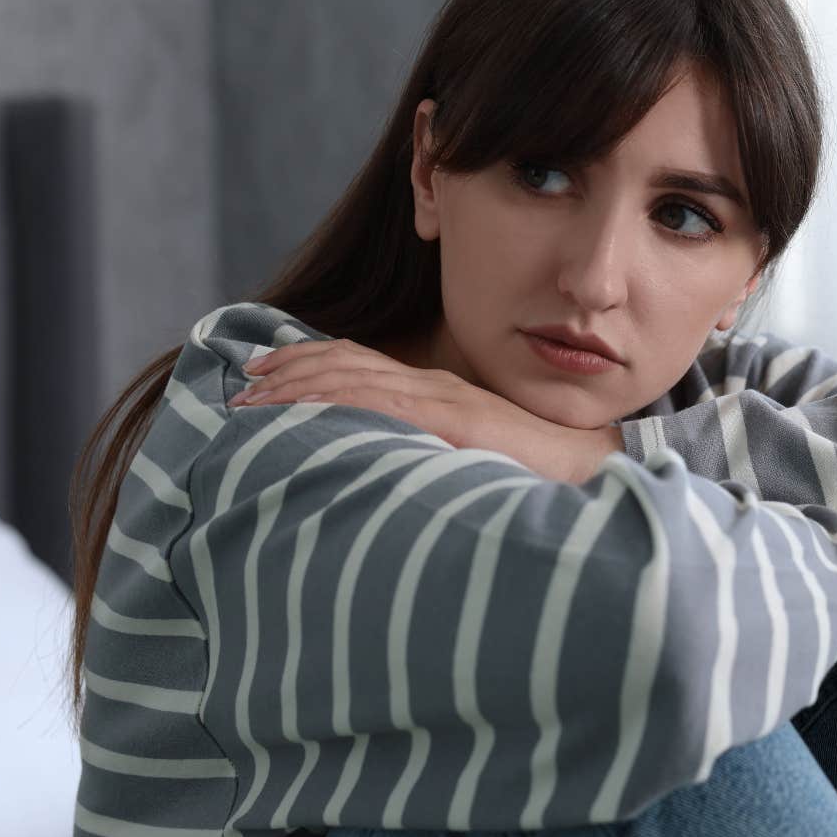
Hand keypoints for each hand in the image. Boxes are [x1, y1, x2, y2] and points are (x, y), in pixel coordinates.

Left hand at [230, 338, 623, 484]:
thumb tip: (394, 474)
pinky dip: (332, 400)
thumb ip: (436, 454)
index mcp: (439, 392)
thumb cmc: (541, 473)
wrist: (594, 466)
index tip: (265, 374)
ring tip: (251, 401)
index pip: (362, 365)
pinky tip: (299, 410)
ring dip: (295, 386)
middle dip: (288, 370)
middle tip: (242, 383)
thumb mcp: (474, 457)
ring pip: (353, 377)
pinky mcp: (452, 417)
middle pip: (347, 362)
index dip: (309, 362)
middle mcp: (435, 385)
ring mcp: (443, 398)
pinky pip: (379, 402)